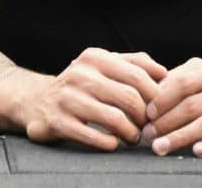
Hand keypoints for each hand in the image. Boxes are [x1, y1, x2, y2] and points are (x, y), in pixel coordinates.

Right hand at [21, 47, 166, 150]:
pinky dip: (110, 143)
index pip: (137, 74)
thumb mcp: (103, 64)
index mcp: (95, 57)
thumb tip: (164, 73)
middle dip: (145, 117)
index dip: (155, 95)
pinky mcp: (57, 122)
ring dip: (131, 133)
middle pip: (129, 97)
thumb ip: (134, 63)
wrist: (36, 100)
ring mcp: (67, 98)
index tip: (158, 109)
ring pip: (114, 118)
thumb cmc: (80, 84)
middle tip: (147, 126)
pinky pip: (94, 137)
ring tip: (133, 137)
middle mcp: (80, 74)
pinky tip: (113, 142)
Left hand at [143, 56, 201, 157]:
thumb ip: (185, 78)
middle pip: (193, 105)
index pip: (186, 82)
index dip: (163, 99)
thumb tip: (151, 92)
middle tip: (149, 134)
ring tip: (161, 147)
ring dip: (180, 137)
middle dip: (166, 122)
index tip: (148, 114)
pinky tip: (196, 152)